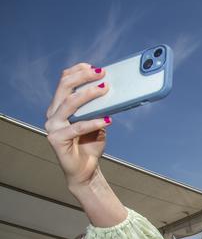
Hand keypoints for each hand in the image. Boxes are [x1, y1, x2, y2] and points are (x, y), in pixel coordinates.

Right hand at [44, 63, 110, 188]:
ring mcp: (53, 126)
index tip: (97, 68)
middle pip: (65, 87)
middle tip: (102, 74)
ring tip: (105, 90)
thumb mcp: (98, 122)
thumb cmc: (90, 145)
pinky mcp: (57, 139)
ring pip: (69, 104)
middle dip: (84, 77)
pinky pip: (77, 127)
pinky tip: (107, 119)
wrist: (85, 170)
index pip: (65, 81)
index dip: (79, 71)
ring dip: (89, 94)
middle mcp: (53, 113)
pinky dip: (93, 122)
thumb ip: (99, 108)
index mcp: (60, 106)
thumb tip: (112, 92)